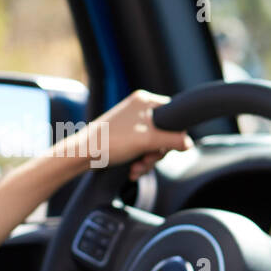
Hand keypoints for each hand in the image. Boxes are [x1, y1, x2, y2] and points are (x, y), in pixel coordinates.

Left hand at [65, 90, 192, 179]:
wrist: (82, 155)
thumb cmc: (110, 142)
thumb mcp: (148, 140)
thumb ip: (173, 140)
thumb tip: (188, 143)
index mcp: (145, 101)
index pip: (174, 115)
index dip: (173, 135)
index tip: (164, 148)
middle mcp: (138, 108)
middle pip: (164, 133)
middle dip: (156, 153)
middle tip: (146, 160)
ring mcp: (131, 123)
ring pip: (153, 144)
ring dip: (147, 161)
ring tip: (137, 168)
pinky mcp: (124, 137)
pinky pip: (141, 148)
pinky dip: (139, 161)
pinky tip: (132, 170)